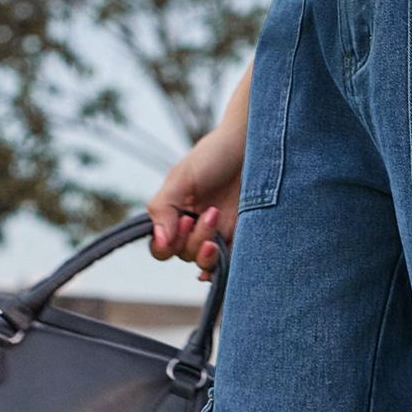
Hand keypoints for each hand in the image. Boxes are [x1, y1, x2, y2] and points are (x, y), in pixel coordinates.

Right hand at [147, 126, 243, 280]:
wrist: (250, 145)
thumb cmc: (214, 156)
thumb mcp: (181, 178)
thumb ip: (164, 208)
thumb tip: (160, 241)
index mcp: (175, 214)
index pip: (161, 247)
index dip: (167, 244)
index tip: (184, 221)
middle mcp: (193, 228)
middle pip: (183, 255)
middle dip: (194, 239)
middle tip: (210, 212)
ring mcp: (217, 234)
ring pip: (204, 260)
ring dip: (208, 249)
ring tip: (217, 217)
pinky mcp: (240, 237)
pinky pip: (228, 263)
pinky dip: (222, 266)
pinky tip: (221, 257)